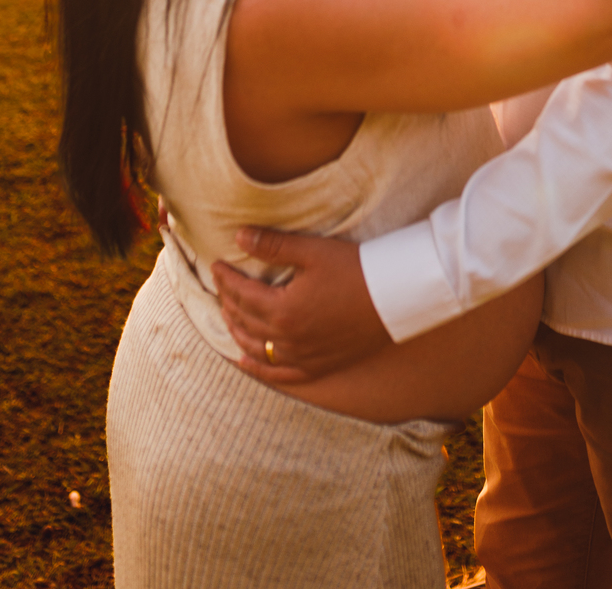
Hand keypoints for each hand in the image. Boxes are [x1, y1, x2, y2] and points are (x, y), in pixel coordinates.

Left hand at [211, 227, 391, 383]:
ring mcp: (302, 357)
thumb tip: (239, 236)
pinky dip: (257, 369)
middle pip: (245, 320)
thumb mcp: (312, 251)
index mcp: (283, 310)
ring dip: (236, 331)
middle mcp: (287, 340)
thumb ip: (273, 246)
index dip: (225, 278)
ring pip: (256, 349)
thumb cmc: (355, 269)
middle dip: (227, 301)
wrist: (394, 297)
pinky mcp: (318, 366)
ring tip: (227, 315)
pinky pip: (279, 374)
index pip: (241, 294)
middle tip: (220, 285)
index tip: (217, 265)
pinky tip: (244, 361)